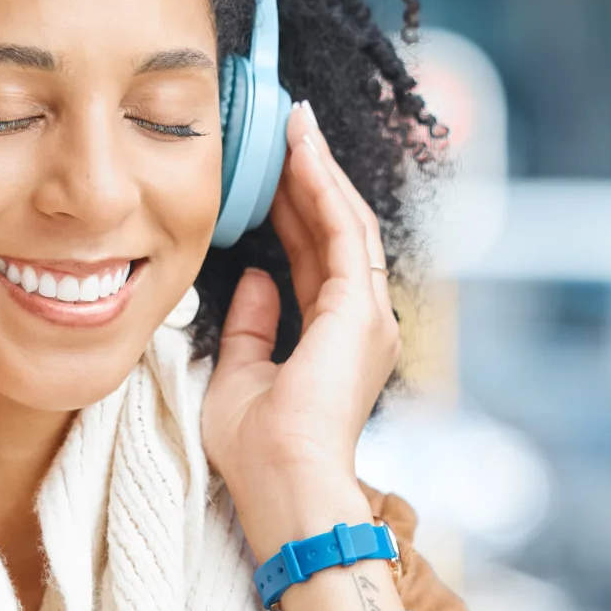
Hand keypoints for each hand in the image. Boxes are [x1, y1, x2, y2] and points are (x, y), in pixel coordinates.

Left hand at [203, 103, 401, 552]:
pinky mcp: (360, 310)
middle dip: (310, 178)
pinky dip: (320, 188)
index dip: (294, 210)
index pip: (316, 258)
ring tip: (294, 125)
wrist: (284, 485)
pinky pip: (341, 232)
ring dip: (317, 171)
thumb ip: (254, 327)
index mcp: (337, 339)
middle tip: (287, 129)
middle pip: (335, 231)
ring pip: (344, 222)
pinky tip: (300, 153)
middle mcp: (363, 323)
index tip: (273, 170)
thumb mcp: (242, 377)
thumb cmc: (259, 453)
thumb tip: (255, 282)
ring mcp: (368, 315)